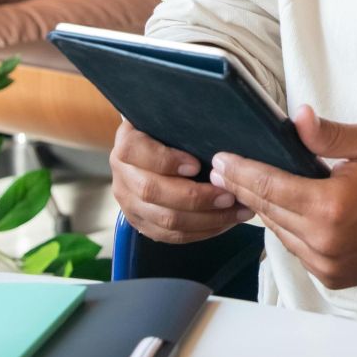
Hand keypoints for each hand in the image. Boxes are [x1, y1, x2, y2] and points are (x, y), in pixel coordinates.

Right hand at [110, 119, 246, 243]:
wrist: (156, 148)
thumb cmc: (172, 130)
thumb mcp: (174, 120)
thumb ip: (187, 125)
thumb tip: (220, 139)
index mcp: (128, 143)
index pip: (135, 152)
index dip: (166, 161)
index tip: (197, 164)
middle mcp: (122, 174)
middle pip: (151, 192)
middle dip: (194, 197)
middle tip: (228, 195)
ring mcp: (129, 203)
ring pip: (163, 220)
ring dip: (204, 219)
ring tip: (235, 212)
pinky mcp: (142, 223)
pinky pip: (170, 236)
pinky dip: (200, 232)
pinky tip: (224, 223)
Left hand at [209, 106, 356, 289]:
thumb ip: (328, 134)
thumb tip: (296, 118)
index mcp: (330, 206)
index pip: (269, 187)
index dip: (241, 172)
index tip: (221, 161)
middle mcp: (324, 241)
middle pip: (268, 211)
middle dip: (244, 189)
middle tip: (223, 172)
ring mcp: (328, 264)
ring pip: (280, 234)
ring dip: (266, 211)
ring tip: (249, 189)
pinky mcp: (334, 276)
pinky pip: (298, 251)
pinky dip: (289, 231)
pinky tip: (286, 213)